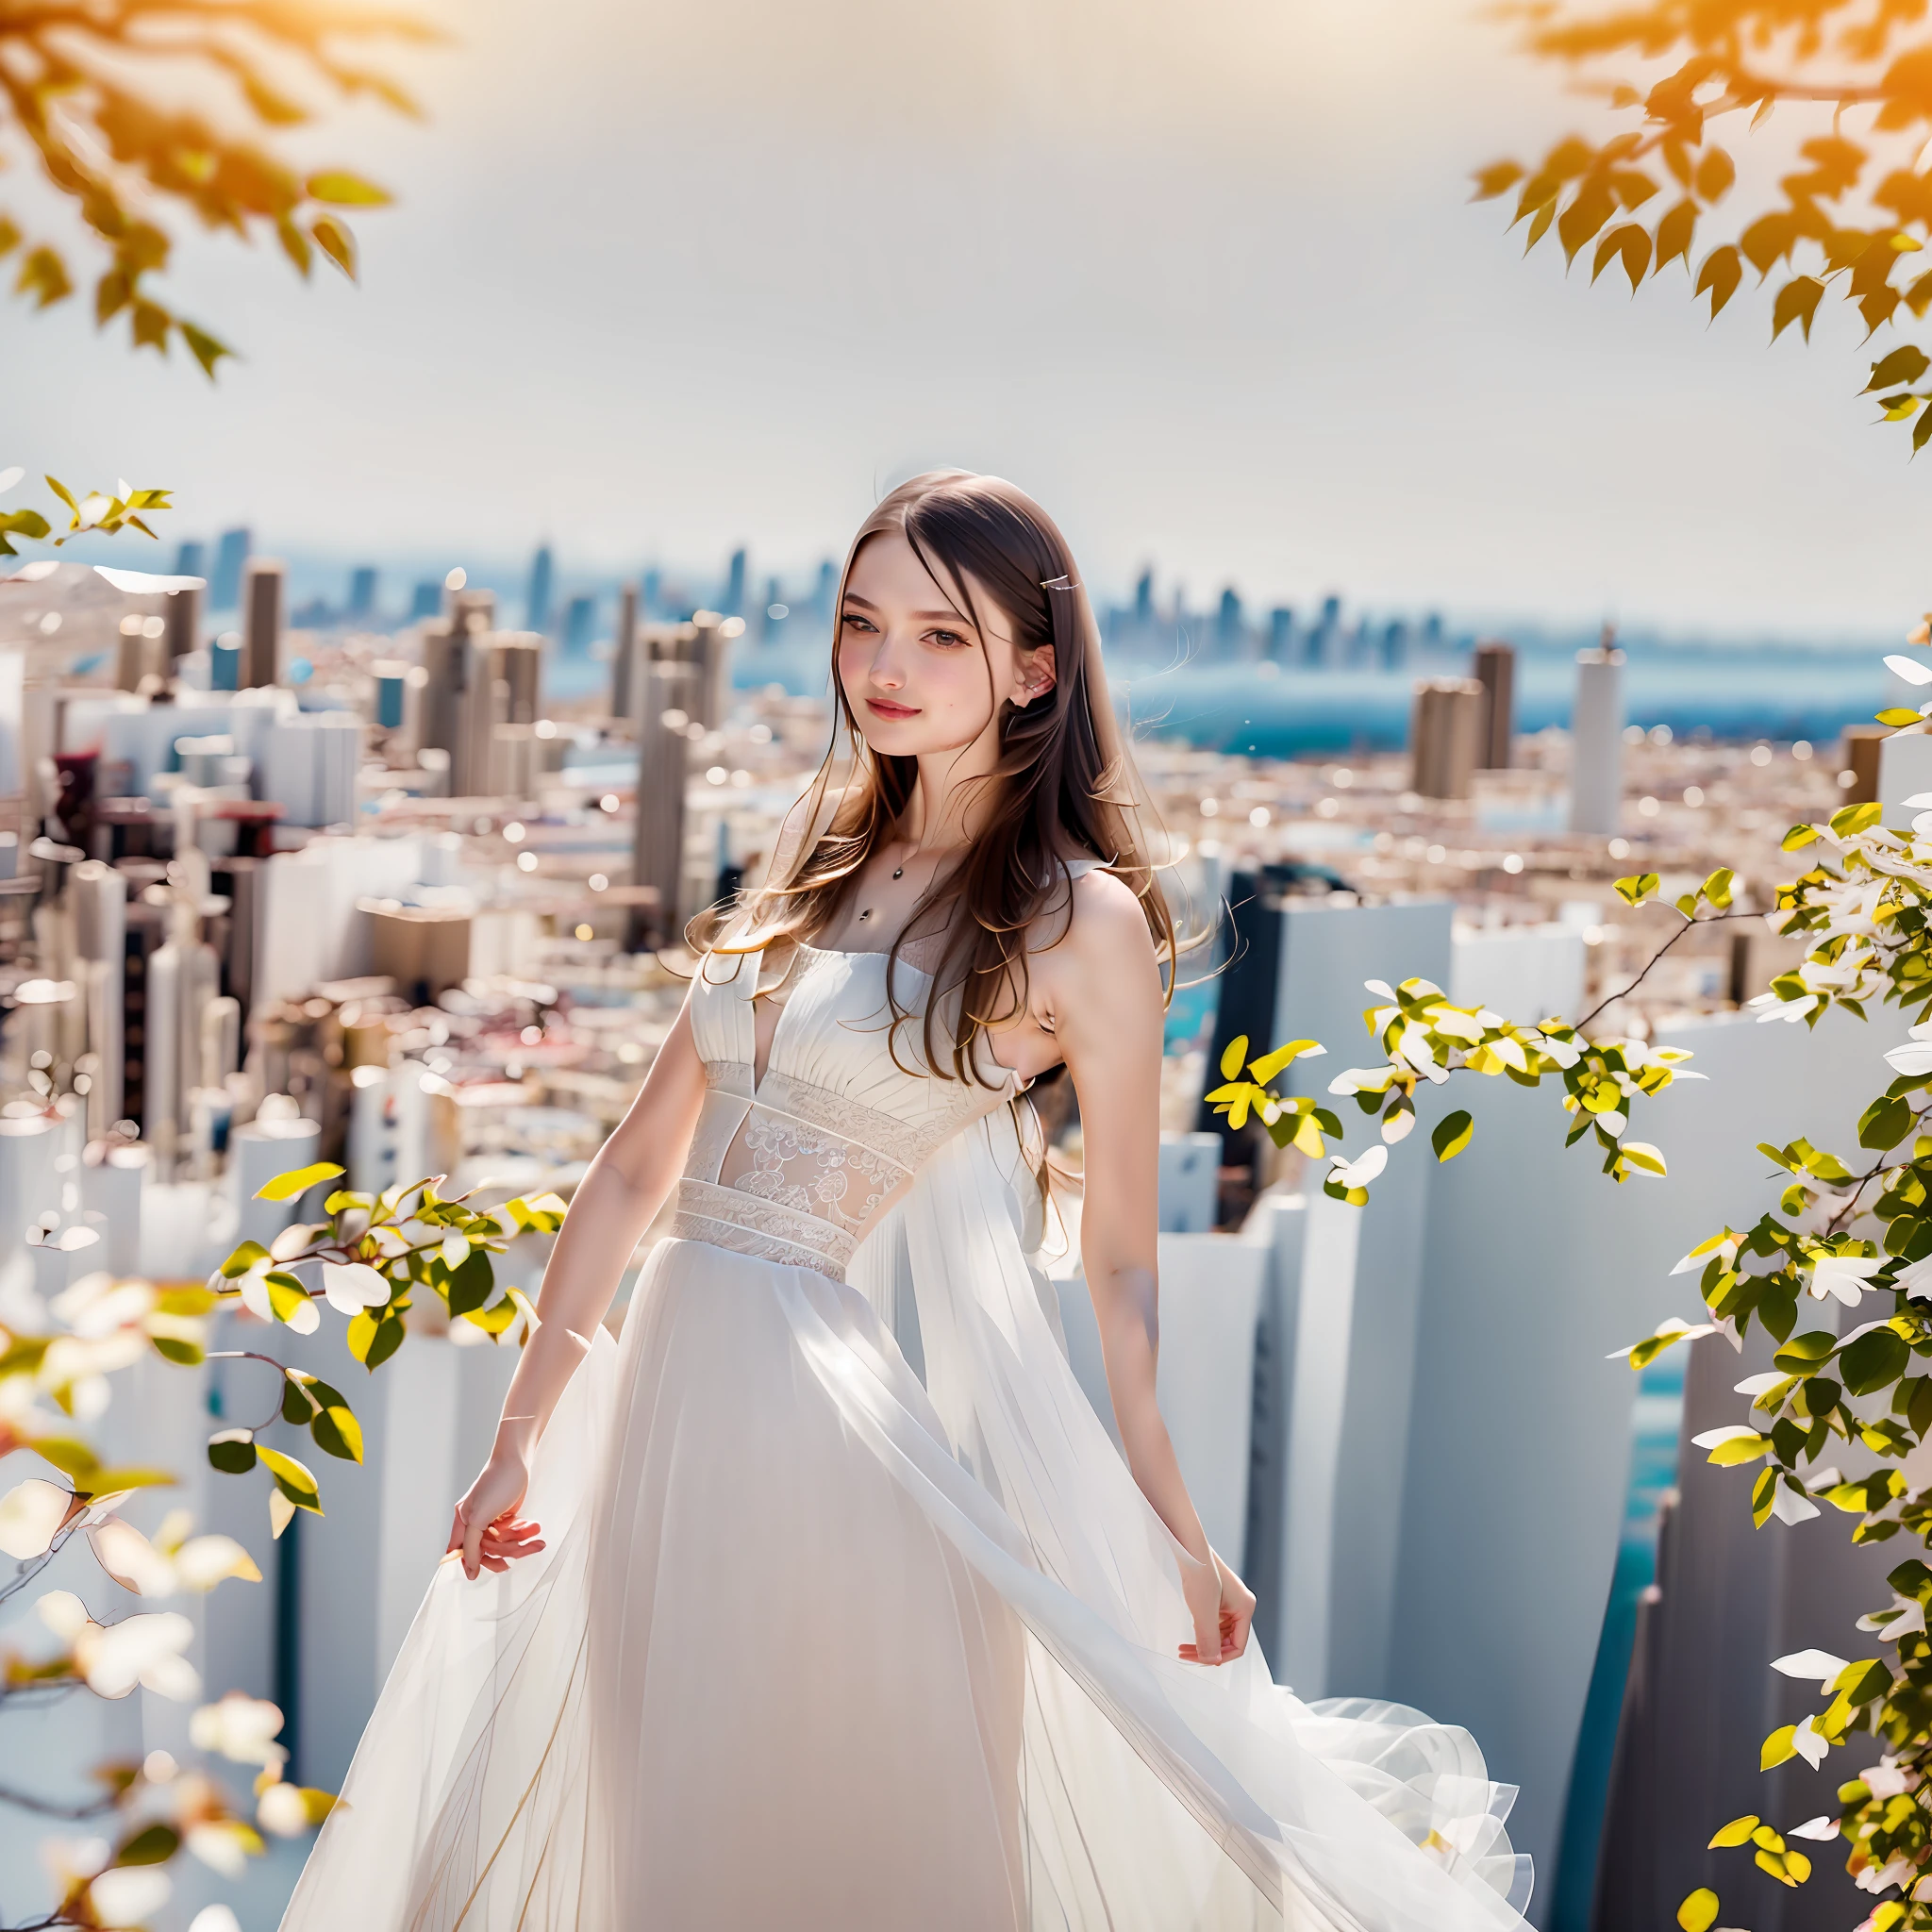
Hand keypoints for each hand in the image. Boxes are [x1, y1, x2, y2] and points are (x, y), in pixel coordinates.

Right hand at [447, 1450, 543, 1578]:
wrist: (518, 1462)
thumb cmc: (496, 1484)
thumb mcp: (479, 1517)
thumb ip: (471, 1544)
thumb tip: (469, 1570)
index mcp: (463, 1521)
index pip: (460, 1552)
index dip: (472, 1563)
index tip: (485, 1571)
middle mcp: (475, 1522)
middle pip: (486, 1551)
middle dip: (506, 1550)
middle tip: (521, 1549)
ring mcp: (492, 1520)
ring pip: (503, 1543)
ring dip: (520, 1540)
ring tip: (534, 1531)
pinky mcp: (507, 1517)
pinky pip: (513, 1535)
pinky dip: (524, 1532)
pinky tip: (533, 1526)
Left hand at [1177, 1550, 1255, 1666]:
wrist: (1188, 1547)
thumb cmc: (1199, 1573)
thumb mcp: (1203, 1612)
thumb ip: (1208, 1639)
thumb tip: (1211, 1661)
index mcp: (1245, 1608)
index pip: (1238, 1646)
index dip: (1219, 1657)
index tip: (1199, 1659)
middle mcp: (1241, 1605)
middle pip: (1228, 1640)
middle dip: (1208, 1650)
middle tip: (1186, 1654)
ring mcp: (1230, 1601)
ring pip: (1219, 1633)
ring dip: (1203, 1641)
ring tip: (1184, 1647)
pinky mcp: (1218, 1597)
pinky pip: (1214, 1622)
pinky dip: (1202, 1630)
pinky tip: (1191, 1631)